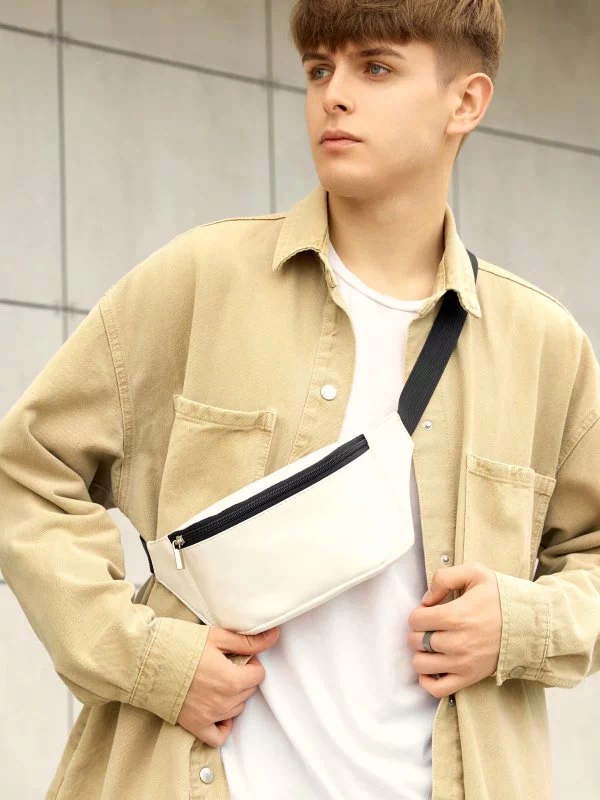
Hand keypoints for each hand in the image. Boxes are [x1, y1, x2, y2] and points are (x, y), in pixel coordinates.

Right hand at [176, 625, 279, 746]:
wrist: (146, 661)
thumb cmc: (179, 645)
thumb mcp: (217, 637)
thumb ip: (248, 641)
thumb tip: (274, 636)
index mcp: (231, 680)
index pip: (258, 676)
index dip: (250, 663)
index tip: (238, 656)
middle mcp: (223, 702)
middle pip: (248, 691)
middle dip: (242, 678)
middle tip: (225, 665)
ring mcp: (209, 716)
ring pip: (236, 709)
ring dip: (233, 696)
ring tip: (216, 680)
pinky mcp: (195, 725)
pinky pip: (218, 736)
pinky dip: (224, 725)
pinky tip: (220, 710)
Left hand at [406, 562, 501, 697]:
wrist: (531, 625)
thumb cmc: (501, 598)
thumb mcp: (475, 573)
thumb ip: (444, 577)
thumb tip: (426, 598)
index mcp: (456, 616)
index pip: (416, 619)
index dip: (418, 613)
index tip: (428, 611)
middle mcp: (457, 642)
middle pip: (415, 641)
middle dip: (417, 631)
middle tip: (429, 627)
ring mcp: (463, 663)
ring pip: (421, 665)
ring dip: (420, 653)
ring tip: (431, 644)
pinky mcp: (469, 678)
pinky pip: (437, 689)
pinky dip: (427, 680)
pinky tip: (432, 667)